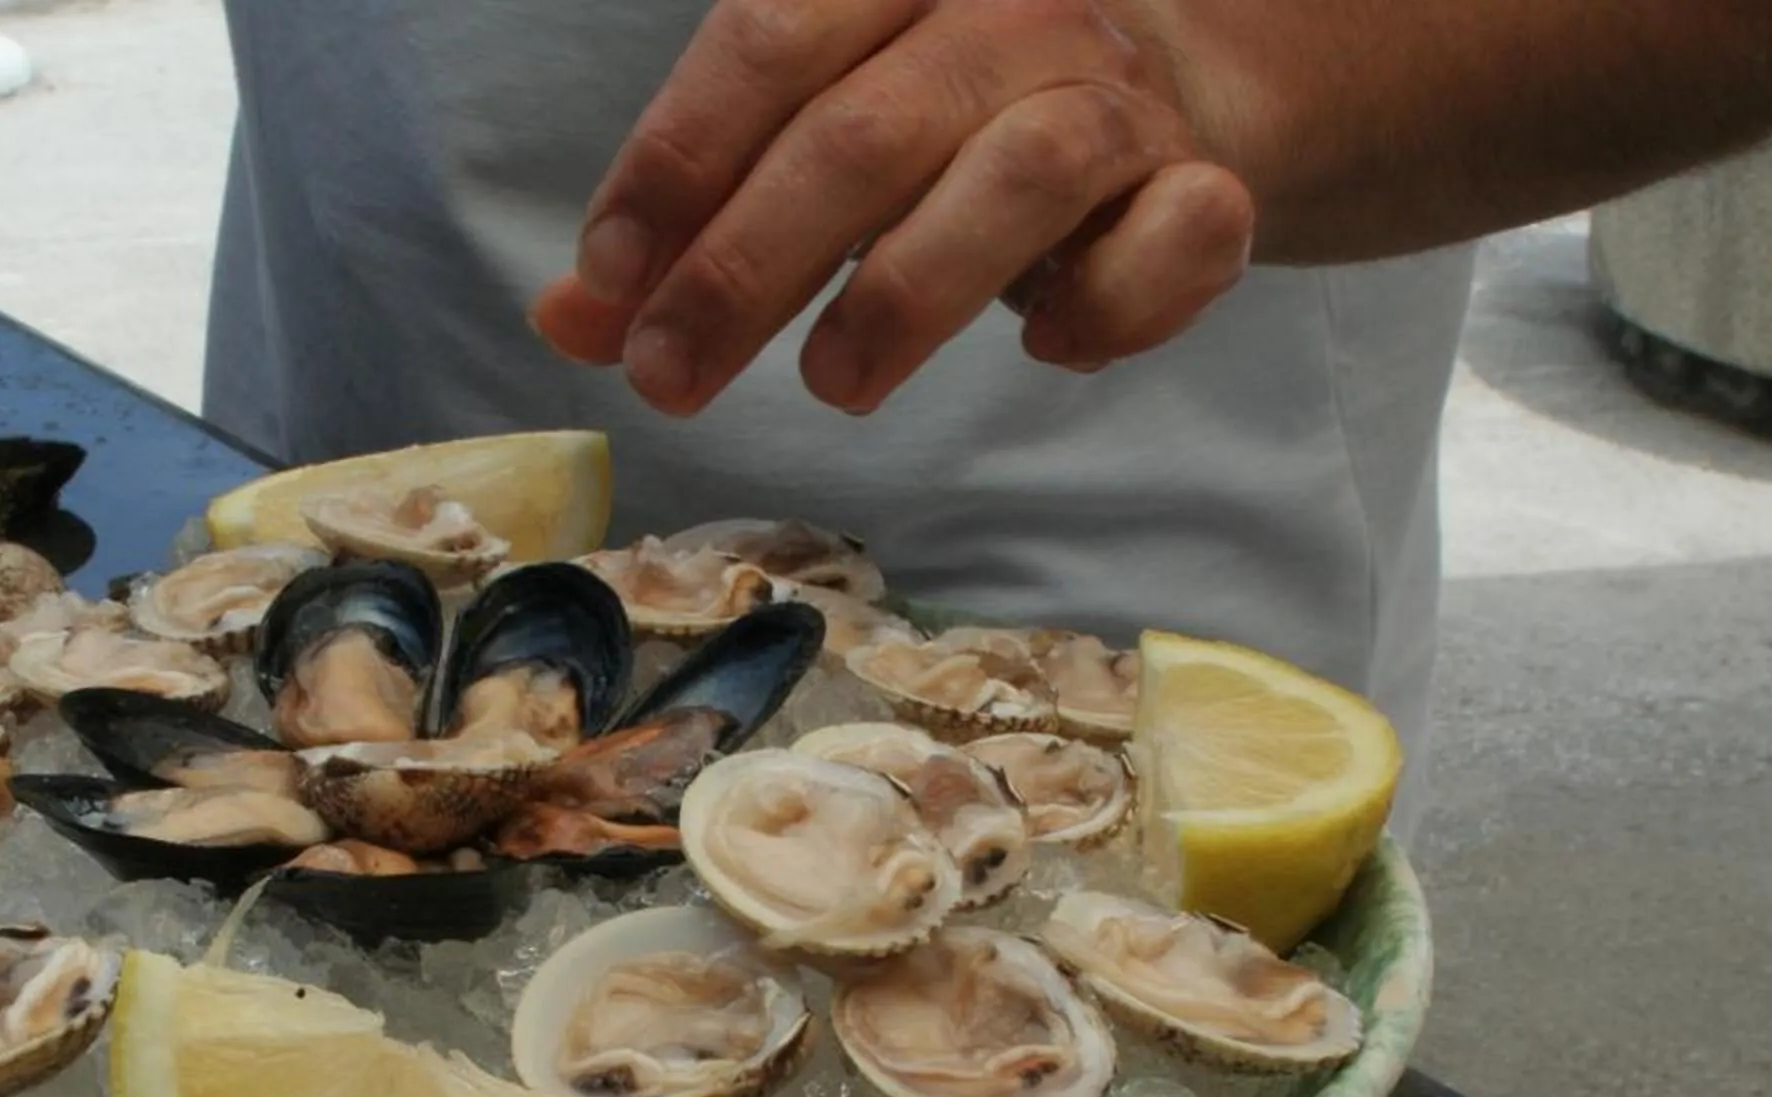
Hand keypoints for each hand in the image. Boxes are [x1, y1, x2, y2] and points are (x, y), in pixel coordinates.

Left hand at [529, 0, 1253, 416]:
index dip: (676, 165)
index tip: (607, 284)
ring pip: (1022, 172)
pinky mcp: (1205, 182)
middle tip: (671, 377)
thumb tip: (567, 319)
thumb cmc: (943, 116)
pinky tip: (1046, 347)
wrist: (1157, 83)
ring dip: (911, 293)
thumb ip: (691, 220)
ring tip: (832, 385)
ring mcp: (1116, 90)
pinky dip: (1109, 302)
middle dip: (750, 266)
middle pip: (867, 129)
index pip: (766, 41)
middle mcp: (1008, 8)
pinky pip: (1174, 234)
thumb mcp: (804, 138)